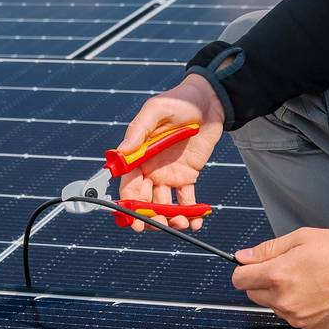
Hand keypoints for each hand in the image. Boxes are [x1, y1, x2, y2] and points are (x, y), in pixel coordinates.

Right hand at [116, 74, 223, 231]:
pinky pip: (186, 200)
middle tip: (159, 227)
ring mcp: (168, 175)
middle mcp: (150, 169)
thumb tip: (120, 152)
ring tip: (181, 224)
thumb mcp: (156, 111)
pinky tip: (195, 223)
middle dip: (149, 217)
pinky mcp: (187, 176)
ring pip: (164, 205)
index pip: (129, 186)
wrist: (209, 101)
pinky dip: (190, 213)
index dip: (129, 205)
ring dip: (170, 218)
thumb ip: (138, 131)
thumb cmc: (179, 101)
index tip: (133, 220)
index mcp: (138, 156)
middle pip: (144, 201)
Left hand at [231, 228, 328, 328]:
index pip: (239, 279)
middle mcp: (284, 300)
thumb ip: (268, 249)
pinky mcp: (310, 328)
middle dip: (264, 282)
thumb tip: (243, 257)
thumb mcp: (303, 237)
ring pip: (275, 307)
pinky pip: (294, 318)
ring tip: (308, 281)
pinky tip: (317, 294)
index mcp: (278, 275)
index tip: (254, 266)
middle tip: (288, 269)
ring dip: (283, 296)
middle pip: (254, 295)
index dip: (245, 269)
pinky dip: (300, 308)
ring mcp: (297, 317)